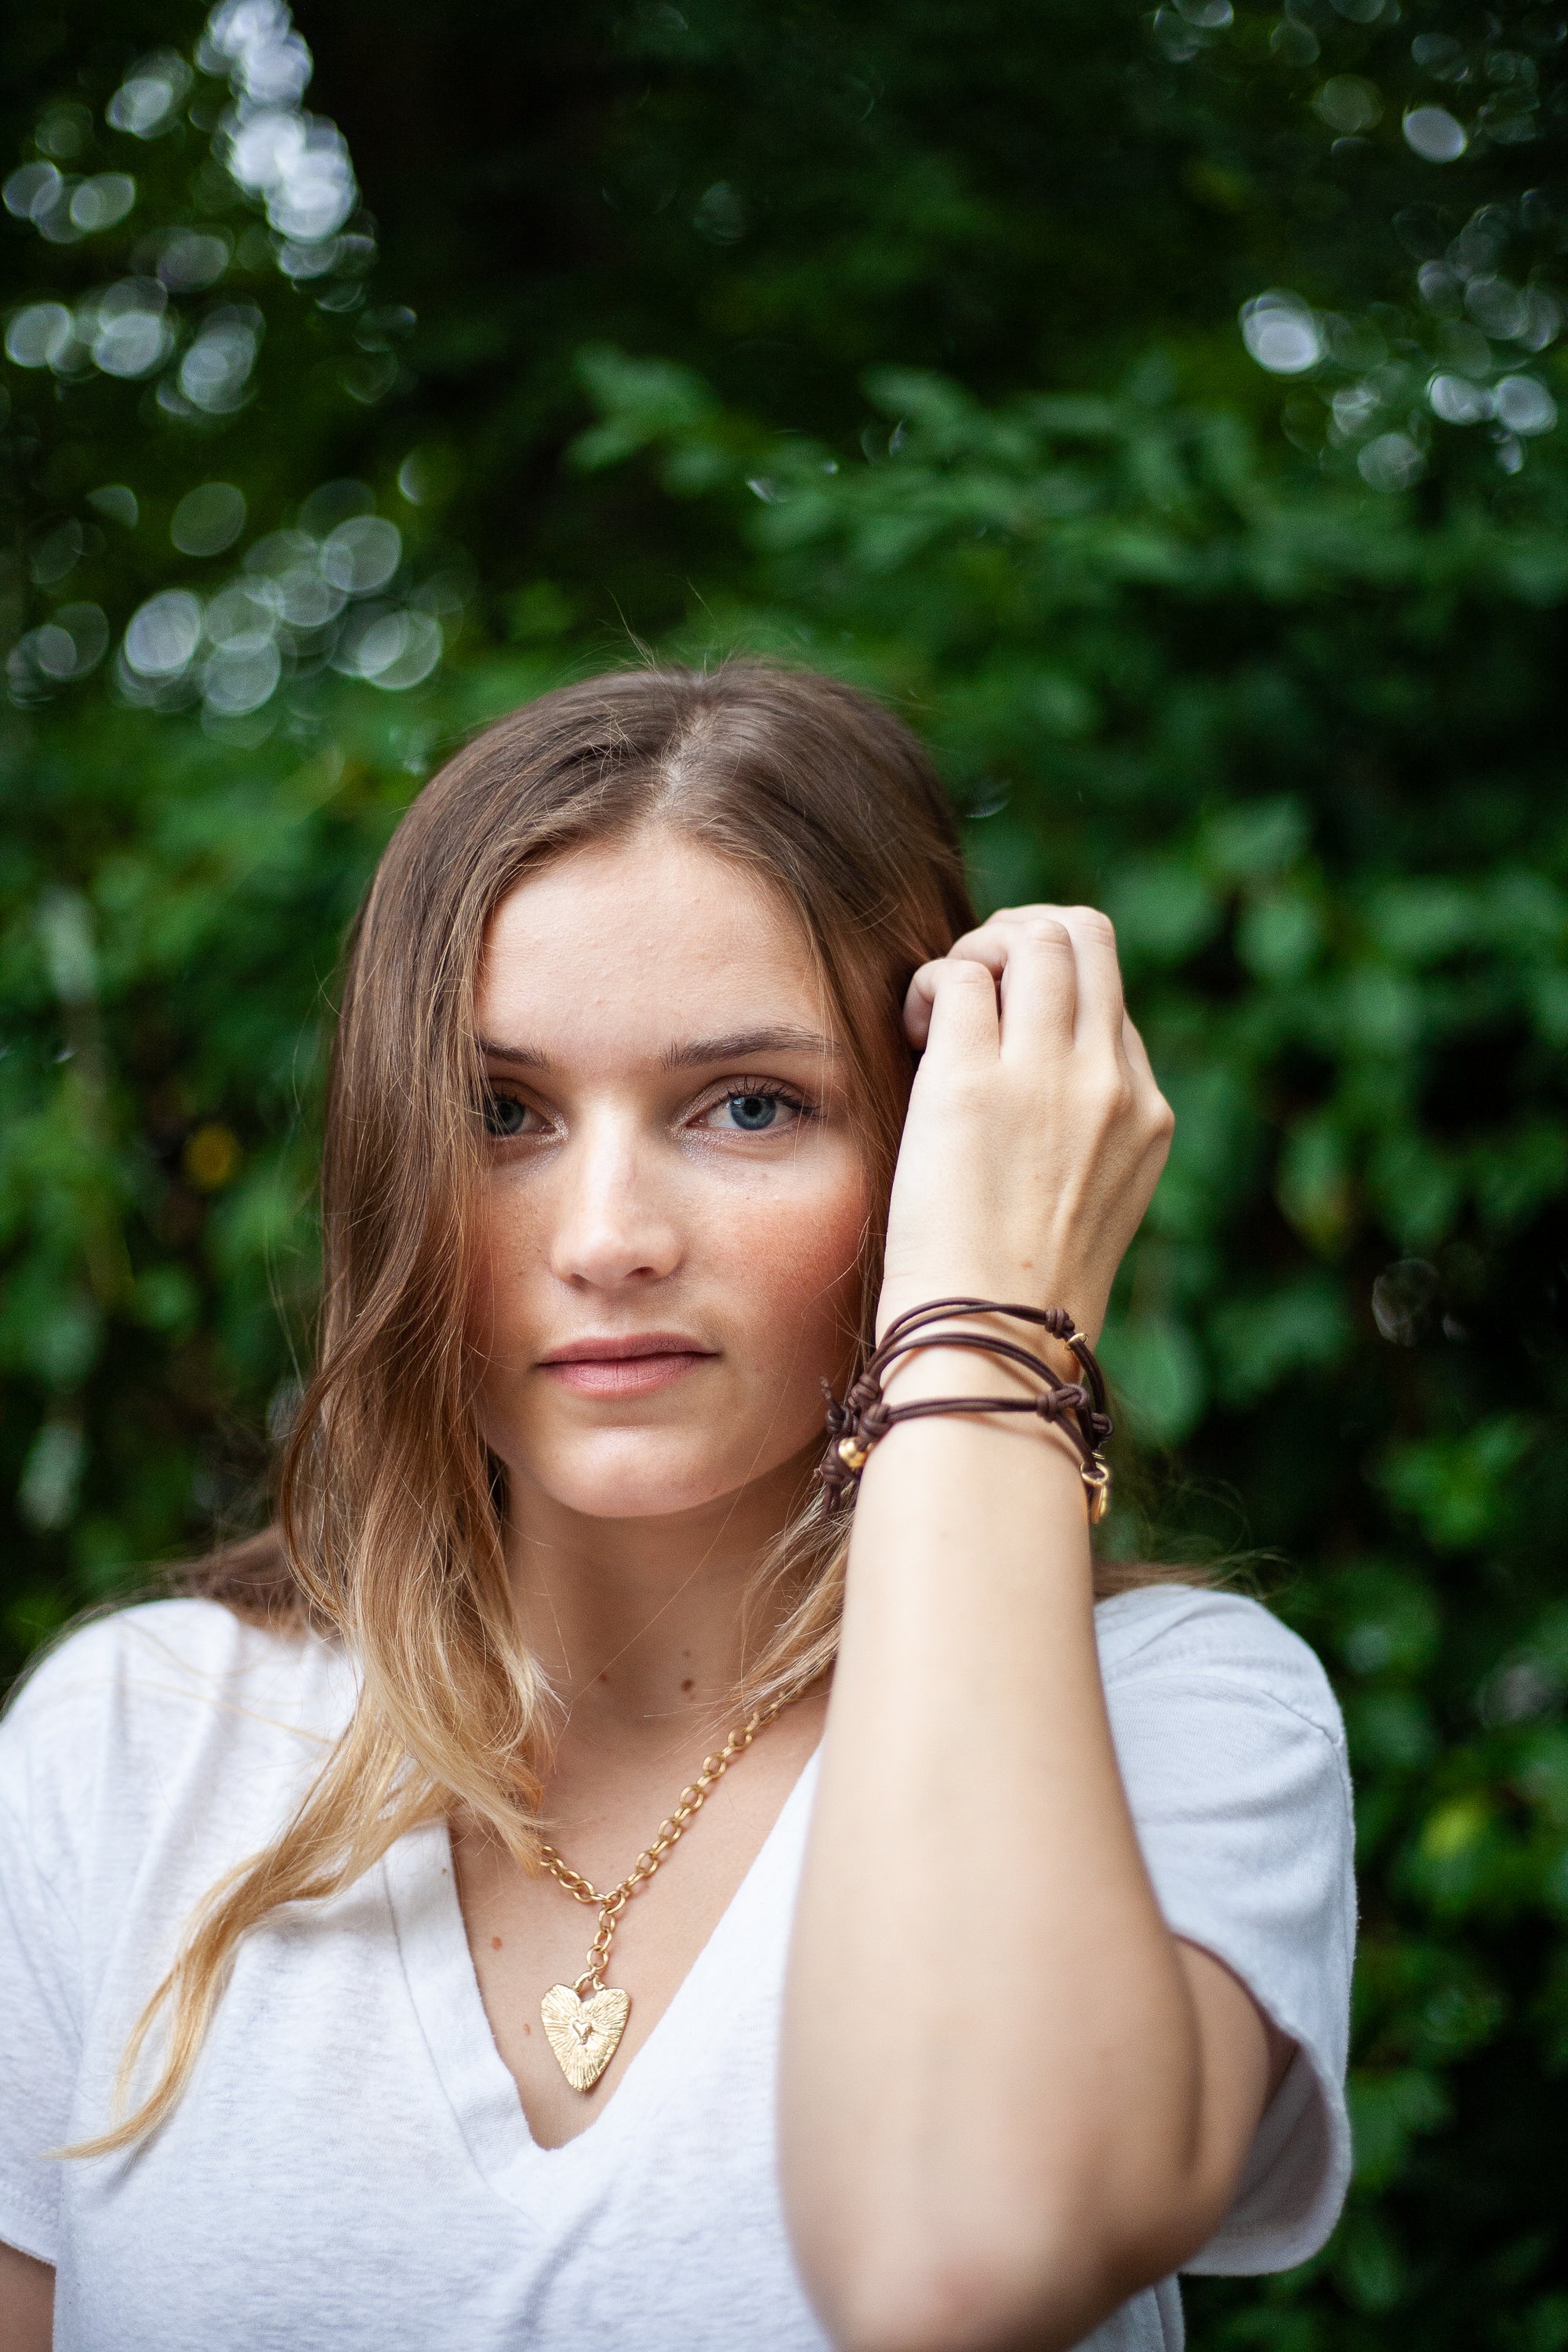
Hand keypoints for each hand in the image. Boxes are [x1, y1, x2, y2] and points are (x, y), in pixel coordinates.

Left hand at [878, 906, 1172, 1343]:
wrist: (993, 1341)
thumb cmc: (1015, 1289)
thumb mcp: (1086, 1201)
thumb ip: (1079, 1129)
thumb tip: (1025, 1071)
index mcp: (1146, 1113)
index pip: (1108, 995)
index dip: (1047, 991)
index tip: (1003, 1033)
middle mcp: (1111, 1082)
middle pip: (1084, 936)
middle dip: (1018, 939)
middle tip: (969, 992)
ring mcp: (1048, 1077)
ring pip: (1033, 936)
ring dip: (976, 952)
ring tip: (940, 1013)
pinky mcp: (973, 1082)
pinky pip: (961, 975)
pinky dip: (931, 984)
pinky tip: (913, 1034)